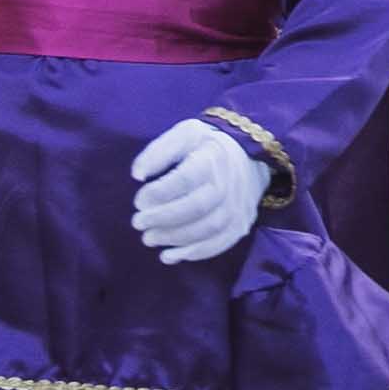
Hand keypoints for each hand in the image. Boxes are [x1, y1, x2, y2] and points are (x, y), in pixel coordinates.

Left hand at [127, 120, 268, 265]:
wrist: (251, 157)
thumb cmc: (208, 145)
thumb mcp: (185, 134)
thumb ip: (159, 151)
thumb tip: (138, 175)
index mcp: (212, 158)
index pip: (185, 179)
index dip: (158, 193)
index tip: (138, 201)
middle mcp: (229, 184)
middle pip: (196, 207)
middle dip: (162, 219)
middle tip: (138, 223)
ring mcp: (238, 206)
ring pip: (208, 229)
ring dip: (174, 238)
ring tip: (149, 239)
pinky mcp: (241, 224)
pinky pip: (220, 243)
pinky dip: (194, 253)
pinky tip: (171, 256)